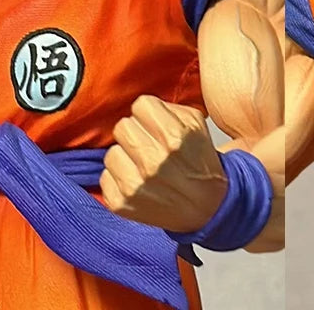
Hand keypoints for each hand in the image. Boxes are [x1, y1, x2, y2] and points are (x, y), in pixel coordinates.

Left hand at [100, 95, 227, 231]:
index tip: (154, 123)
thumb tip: (142, 106)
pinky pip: (105, 177)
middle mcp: (153, 161)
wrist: (207, 207)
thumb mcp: (197, 125)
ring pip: (112, 152)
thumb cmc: (200, 163)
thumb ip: (169, 107)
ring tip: (142, 165)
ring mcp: (135, 184)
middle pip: (122, 126)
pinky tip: (137, 182)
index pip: (140, 105)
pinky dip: (119, 179)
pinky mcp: (121, 204)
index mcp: (174, 137)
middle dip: (135, 132)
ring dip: (126, 156)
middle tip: (148, 144)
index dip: (148, 113)